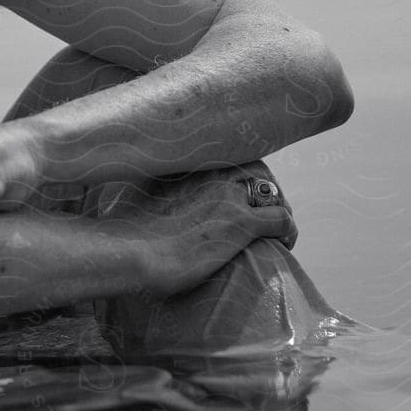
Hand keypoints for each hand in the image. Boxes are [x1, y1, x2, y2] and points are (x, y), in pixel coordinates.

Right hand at [91, 164, 295, 294]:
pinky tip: (284, 244)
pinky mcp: (242, 224)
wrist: (128, 251)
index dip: (242, 177)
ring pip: (274, 194)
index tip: (241, 194)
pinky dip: (288, 232)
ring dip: (279, 210)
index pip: (231, 159)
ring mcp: (230, 198)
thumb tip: (133, 199)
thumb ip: (143, 189)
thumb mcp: (132, 197)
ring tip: (277, 231)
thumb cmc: (122, 232)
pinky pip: (282, 221)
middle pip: (257, 170)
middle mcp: (214, 174)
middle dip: (265, 190)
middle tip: (264, 211)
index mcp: (190, 165)